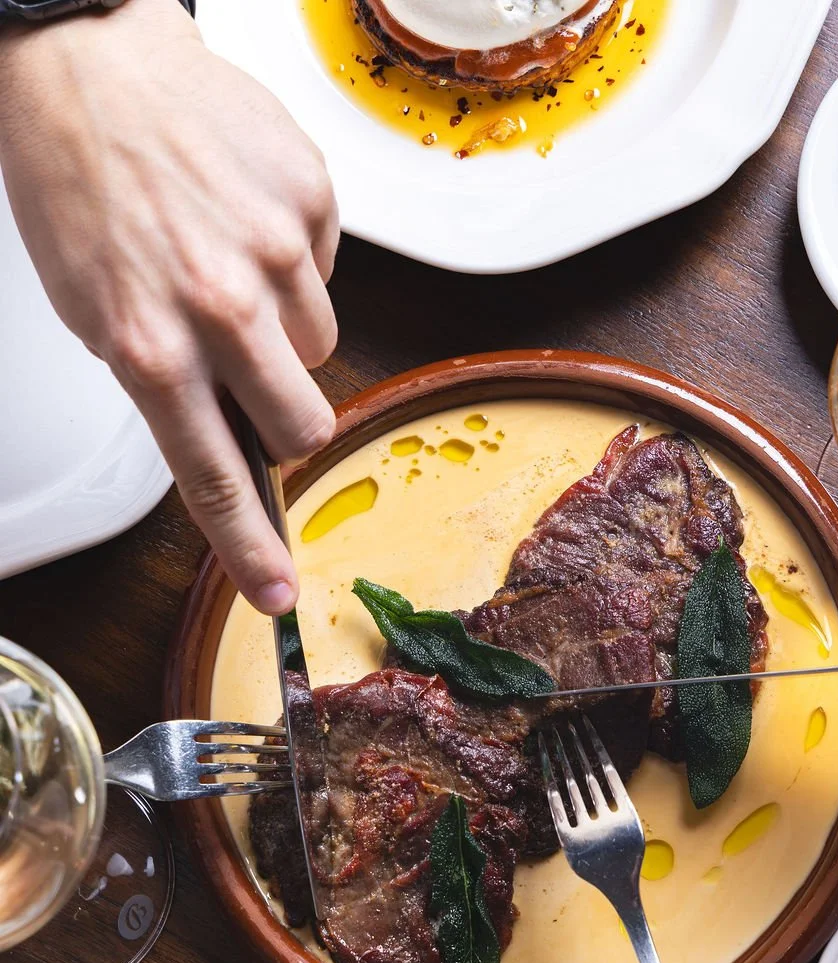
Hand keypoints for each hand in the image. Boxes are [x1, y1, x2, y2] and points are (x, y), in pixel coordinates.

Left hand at [0, 0, 339, 613]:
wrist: (89, 64)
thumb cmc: (78, 183)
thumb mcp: (93, 313)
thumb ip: (166, 387)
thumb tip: (230, 440)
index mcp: (151, 347)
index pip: (217, 479)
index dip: (252, 548)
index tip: (279, 593)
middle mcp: (219, 308)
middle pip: (305, 428)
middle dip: (290, 426)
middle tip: (257, 386)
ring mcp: (275, 252)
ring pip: (320, 348)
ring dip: (286, 334)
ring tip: (232, 272)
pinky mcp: (310, 200)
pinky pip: (328, 271)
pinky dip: (294, 263)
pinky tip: (245, 222)